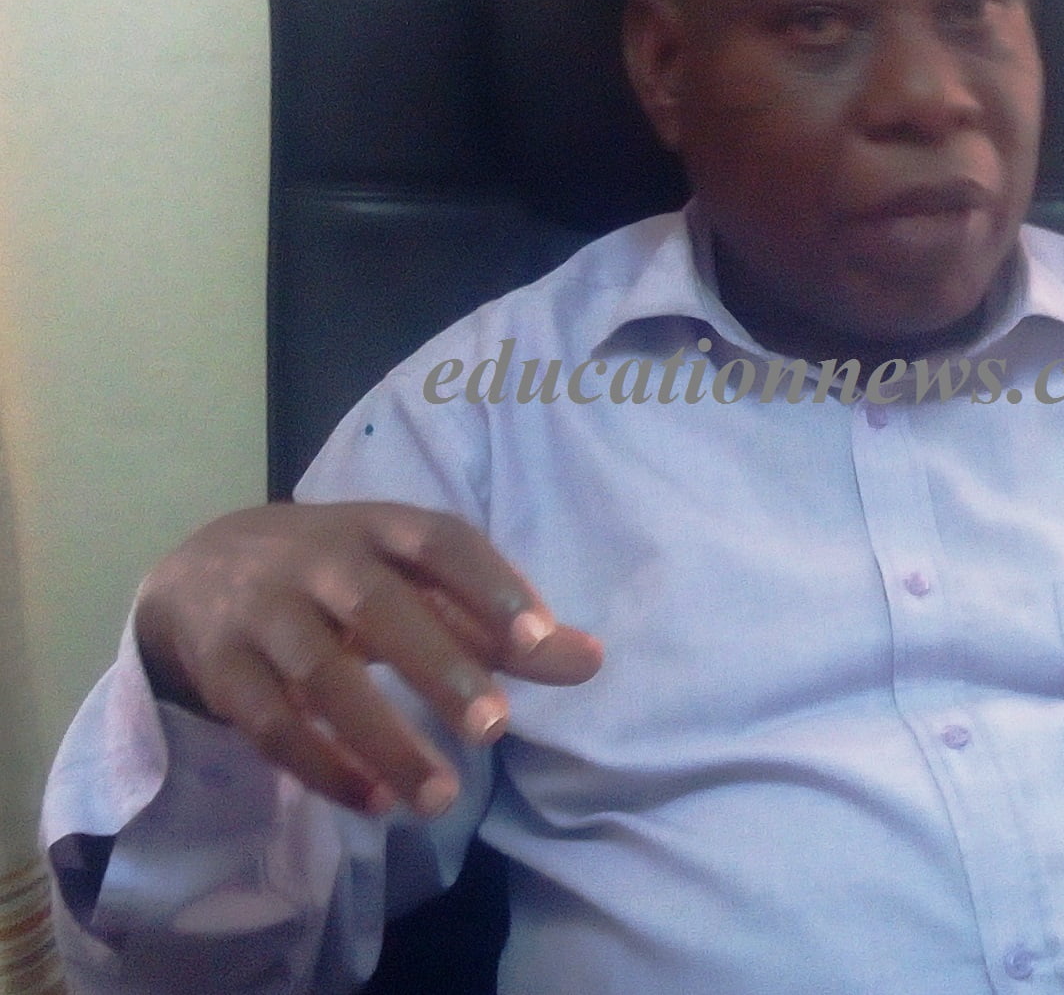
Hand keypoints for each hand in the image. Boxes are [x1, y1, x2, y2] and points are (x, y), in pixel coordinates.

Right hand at [134, 501, 601, 818]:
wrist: (206, 571)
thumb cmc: (346, 576)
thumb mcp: (418, 582)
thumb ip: (499, 624)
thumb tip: (591, 661)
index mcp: (380, 527)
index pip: (441, 542)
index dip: (489, 585)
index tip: (540, 639)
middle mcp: (318, 559)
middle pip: (378, 607)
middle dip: (439, 666)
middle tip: (495, 728)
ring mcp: (263, 612)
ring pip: (321, 677)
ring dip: (383, 740)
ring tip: (442, 798)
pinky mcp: (224, 670)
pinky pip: (271, 723)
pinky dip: (322, 766)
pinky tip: (376, 802)